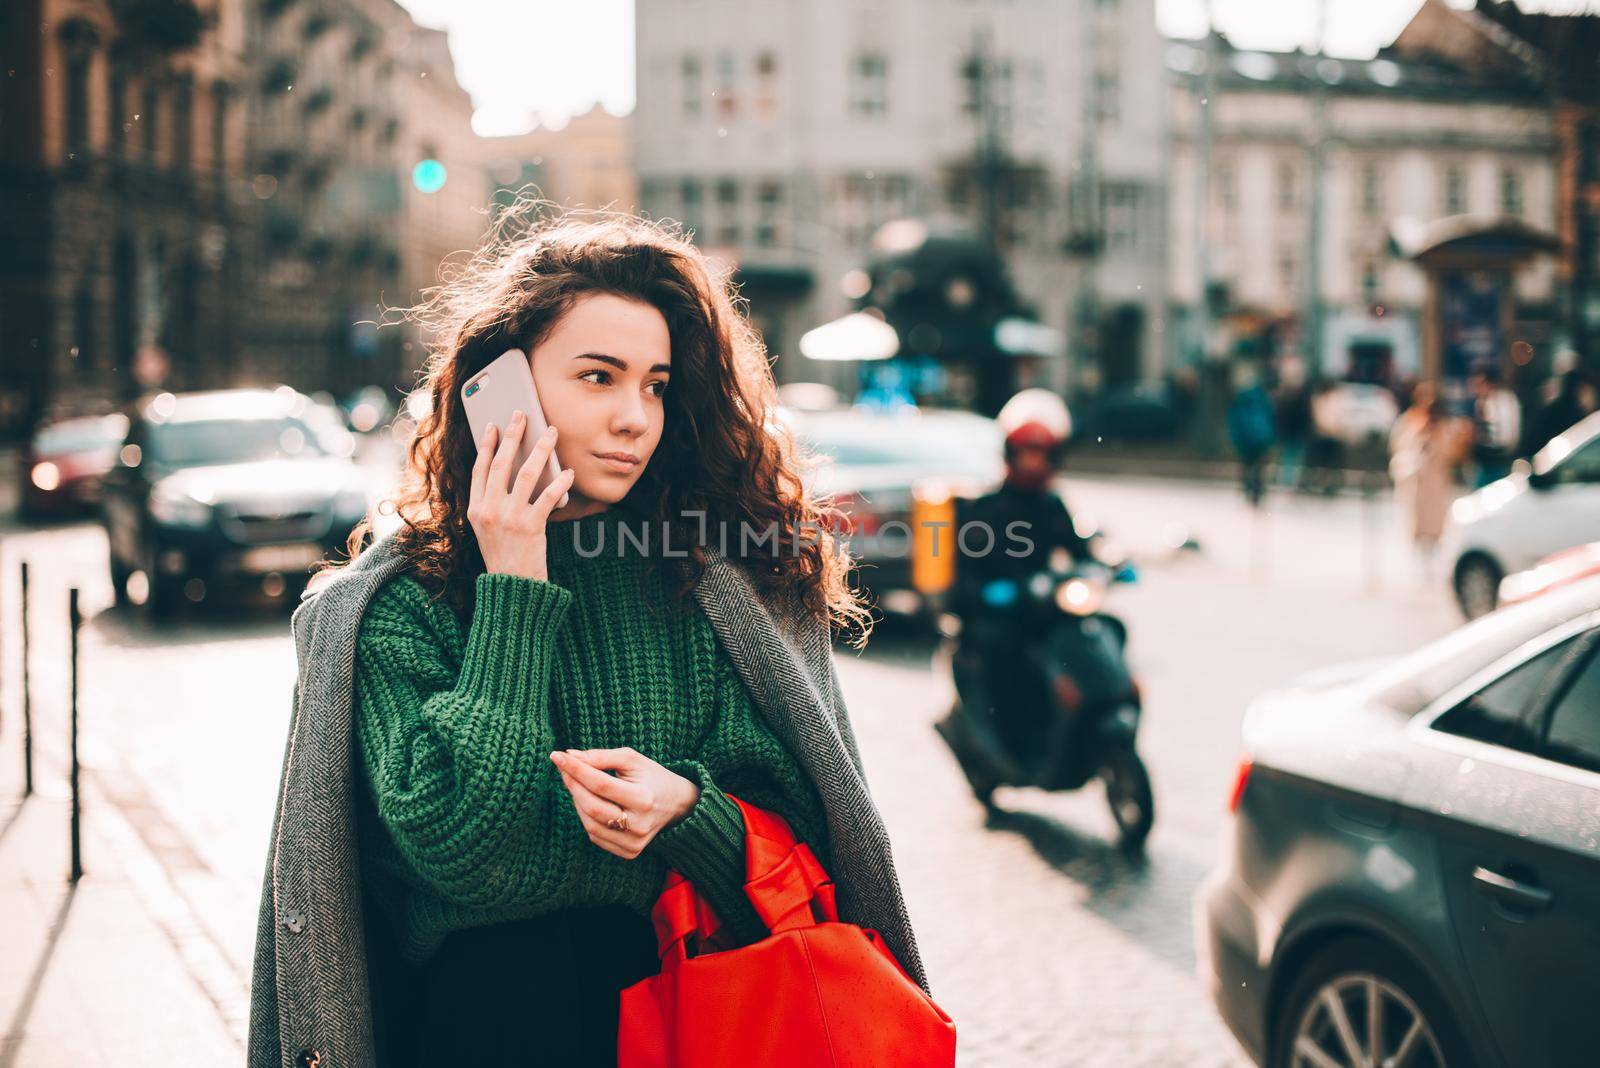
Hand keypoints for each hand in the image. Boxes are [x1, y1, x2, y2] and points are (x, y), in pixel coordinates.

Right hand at [468, 412, 576, 581]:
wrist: (512, 587)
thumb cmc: (504, 554)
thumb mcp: (488, 528)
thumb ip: (494, 502)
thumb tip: (514, 470)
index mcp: (475, 508)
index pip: (479, 468)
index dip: (486, 444)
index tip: (493, 425)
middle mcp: (488, 509)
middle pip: (501, 463)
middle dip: (513, 435)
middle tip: (523, 415)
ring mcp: (509, 517)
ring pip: (526, 473)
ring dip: (541, 449)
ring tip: (551, 433)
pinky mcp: (530, 526)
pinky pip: (548, 496)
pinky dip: (560, 481)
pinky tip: (569, 472)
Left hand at [549, 747, 699, 859]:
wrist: (677, 805)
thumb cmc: (652, 777)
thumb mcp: (632, 759)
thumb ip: (601, 757)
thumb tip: (569, 756)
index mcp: (644, 799)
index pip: (600, 784)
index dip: (576, 769)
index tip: (558, 756)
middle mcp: (639, 825)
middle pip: (591, 806)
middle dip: (572, 784)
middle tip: (563, 767)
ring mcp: (634, 842)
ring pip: (589, 824)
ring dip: (576, 801)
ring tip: (576, 783)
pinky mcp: (629, 852)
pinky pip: (595, 836)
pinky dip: (586, 817)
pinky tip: (588, 802)